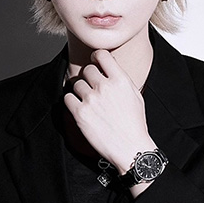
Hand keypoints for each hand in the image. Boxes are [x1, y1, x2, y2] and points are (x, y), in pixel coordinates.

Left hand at [64, 50, 155, 174]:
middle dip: (89, 77)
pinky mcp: (80, 113)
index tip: (94, 62)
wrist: (130, 147)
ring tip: (90, 102)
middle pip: (87, 70)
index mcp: (120, 80)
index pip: (102, 55)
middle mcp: (105, 87)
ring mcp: (91, 100)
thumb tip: (108, 67)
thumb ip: (121, 79)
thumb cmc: (134, 124)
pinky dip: (72, 102)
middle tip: (93, 88)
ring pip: (76, 84)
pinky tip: (81, 108)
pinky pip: (67, 98)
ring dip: (81, 91)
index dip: (96, 57)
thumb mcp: (135, 95)